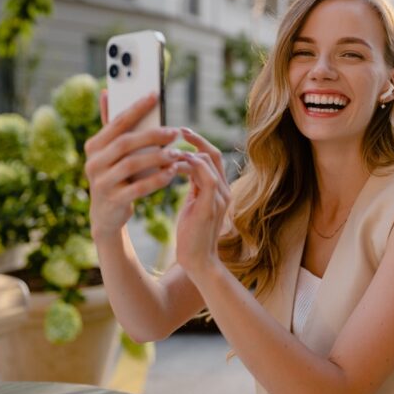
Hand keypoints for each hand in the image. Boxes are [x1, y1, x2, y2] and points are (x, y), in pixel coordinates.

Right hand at [84, 90, 181, 240]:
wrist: (106, 214)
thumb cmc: (114, 175)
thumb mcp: (109, 152)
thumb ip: (111, 125)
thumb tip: (107, 92)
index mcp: (93, 146)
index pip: (116, 122)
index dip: (136, 108)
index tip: (155, 95)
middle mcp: (93, 162)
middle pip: (125, 143)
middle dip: (152, 135)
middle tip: (174, 132)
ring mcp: (101, 182)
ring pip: (132, 164)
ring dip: (157, 157)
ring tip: (176, 154)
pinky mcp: (114, 200)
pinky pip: (138, 187)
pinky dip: (157, 179)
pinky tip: (172, 173)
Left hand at [174, 129, 230, 277]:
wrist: (198, 262)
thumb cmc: (192, 236)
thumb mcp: (193, 205)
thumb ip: (194, 187)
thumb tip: (182, 169)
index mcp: (220, 190)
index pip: (213, 157)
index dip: (199, 143)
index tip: (182, 133)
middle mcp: (225, 191)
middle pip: (214, 154)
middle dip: (196, 140)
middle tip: (177, 131)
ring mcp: (220, 199)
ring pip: (209, 163)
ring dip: (188, 153)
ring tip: (169, 151)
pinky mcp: (211, 207)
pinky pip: (206, 178)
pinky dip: (190, 168)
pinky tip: (172, 166)